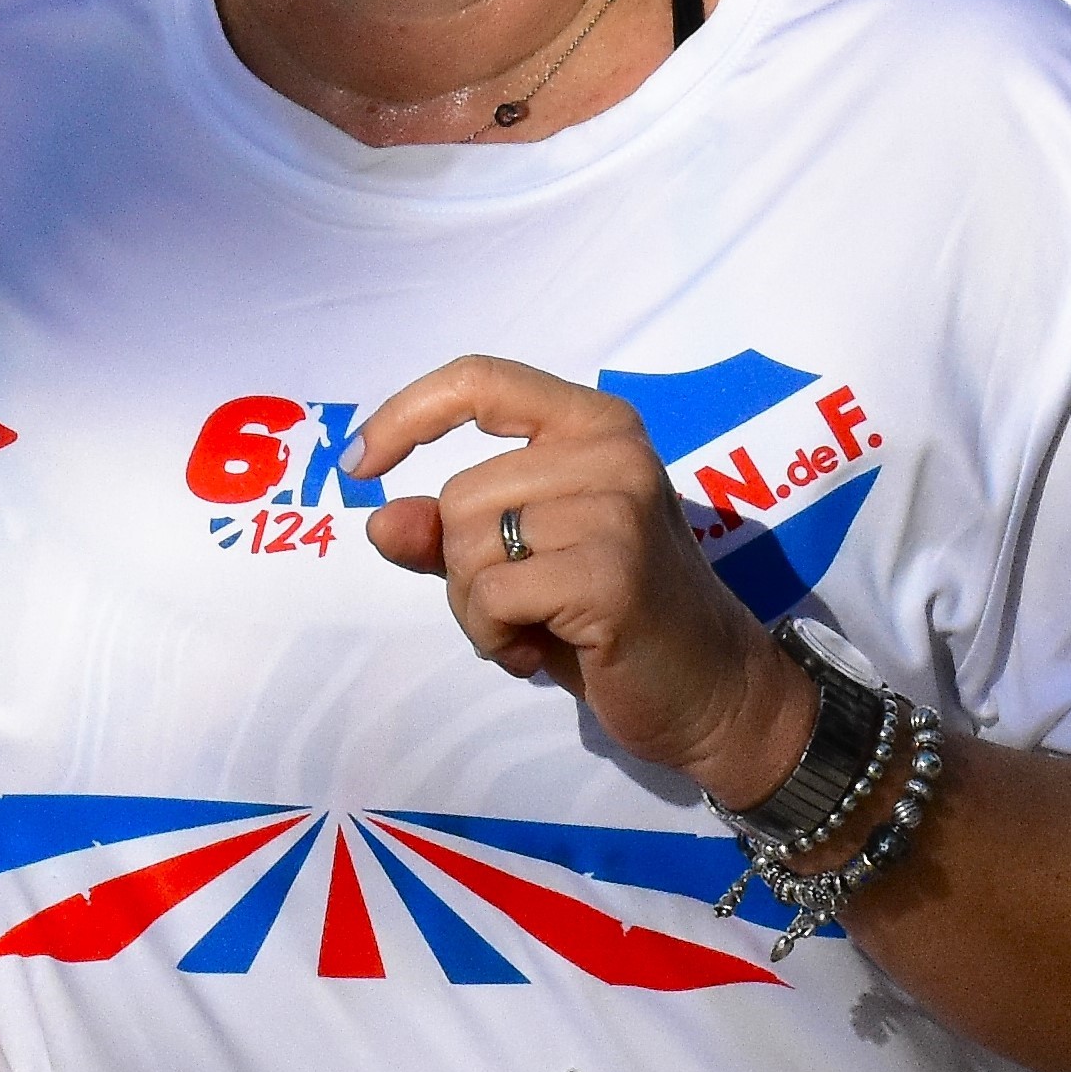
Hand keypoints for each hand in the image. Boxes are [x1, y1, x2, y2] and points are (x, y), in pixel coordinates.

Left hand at [348, 358, 814, 803]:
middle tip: (516, 609)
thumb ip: (453, 535)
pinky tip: (543, 654)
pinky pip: (490, 595)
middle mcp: (612, 450)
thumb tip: (381, 520)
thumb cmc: (614, 621)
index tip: (358, 464)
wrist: (713, 691)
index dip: (405, 414)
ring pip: (467, 545)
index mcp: (595, 424)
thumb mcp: (526, 564)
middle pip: (459, 495)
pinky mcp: (610, 572)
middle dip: (461, 568)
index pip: (480, 380)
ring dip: (478, 609)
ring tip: (535, 629)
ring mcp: (617, 507)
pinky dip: (495, 637)